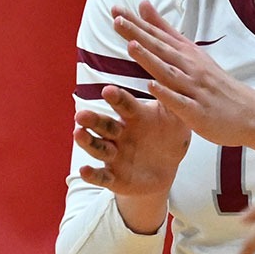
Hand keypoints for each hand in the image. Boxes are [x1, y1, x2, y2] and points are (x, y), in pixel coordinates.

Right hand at [74, 84, 190, 198]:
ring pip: (98, 147)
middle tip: (81, 115)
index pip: (124, 104)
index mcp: (134, 117)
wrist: (168, 168)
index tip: (108, 90)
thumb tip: (176, 75)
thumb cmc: (171, 137)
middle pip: (104, 125)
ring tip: (78, 134)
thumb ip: (173, 101)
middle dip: (92, 120)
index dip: (116, 98)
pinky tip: (84, 171)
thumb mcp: (176, 120)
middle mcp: (120, 134)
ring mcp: (115, 156)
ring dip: (88, 142)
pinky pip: (102, 176)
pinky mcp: (114, 177)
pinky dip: (93, 175)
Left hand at [114, 1, 254, 147]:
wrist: (250, 112)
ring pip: (169, 73)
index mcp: (187, 55)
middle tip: (118, 20)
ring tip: (132, 46)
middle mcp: (190, 68)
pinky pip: (180, 102)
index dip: (137, 23)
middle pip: (161, 49)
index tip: (116, 9)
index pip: (158, 36)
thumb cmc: (216, 84)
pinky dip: (167, 93)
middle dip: (139, 35)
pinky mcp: (197, 111)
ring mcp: (194, 89)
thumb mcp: (192, 53)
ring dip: (150, 59)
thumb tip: (143, 5)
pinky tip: (152, 86)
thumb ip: (165, 31)